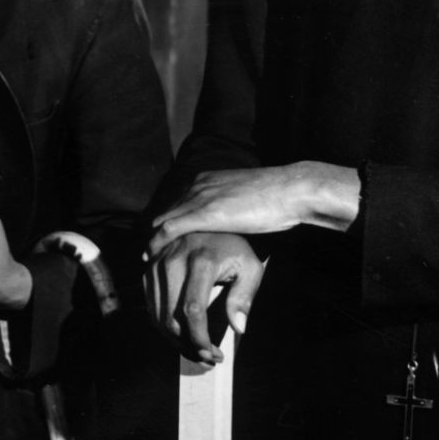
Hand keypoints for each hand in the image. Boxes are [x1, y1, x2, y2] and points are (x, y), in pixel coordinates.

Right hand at [144, 231, 264, 363]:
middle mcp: (173, 261)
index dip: (200, 338)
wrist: (209, 220)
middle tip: (208, 358)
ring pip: (158, 316)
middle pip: (171, 318)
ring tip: (197, 350)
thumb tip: (237, 328)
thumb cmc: (234, 248)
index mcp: (201, 261)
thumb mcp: (250, 267)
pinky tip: (183, 335)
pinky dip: (165, 327)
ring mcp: (156, 265)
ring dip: (176, 341)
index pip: (193, 310)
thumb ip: (245, 296)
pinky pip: (151, 307)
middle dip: (189, 346)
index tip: (213, 355)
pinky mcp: (148, 270)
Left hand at [147, 162, 358, 247]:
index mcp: (209, 180)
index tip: (164, 240)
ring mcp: (199, 198)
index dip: (170, 223)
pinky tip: (152, 257)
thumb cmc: (278, 198)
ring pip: (163, 220)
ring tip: (148, 259)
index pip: (180, 202)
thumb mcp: (249, 201)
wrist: (290, 190)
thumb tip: (238, 220)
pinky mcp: (203, 213)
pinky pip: (170, 229)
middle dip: (157, 234)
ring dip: (154, 241)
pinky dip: (158, 243)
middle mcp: (199, 186)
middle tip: (149, 254)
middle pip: (167, 211)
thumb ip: (236, 209)